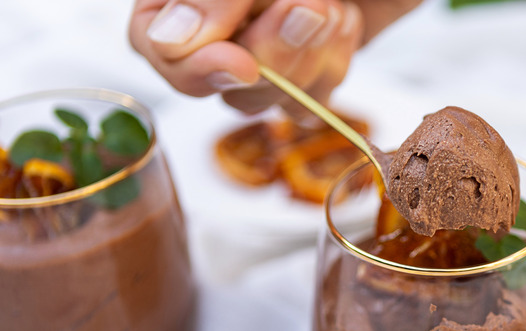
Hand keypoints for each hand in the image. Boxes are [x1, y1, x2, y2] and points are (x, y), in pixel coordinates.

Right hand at [128, 0, 420, 114]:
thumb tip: (168, 40)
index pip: (155, 43)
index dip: (196, 65)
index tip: (242, 63)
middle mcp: (221, 19)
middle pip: (211, 81)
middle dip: (270, 53)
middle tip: (312, 6)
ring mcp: (266, 44)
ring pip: (261, 99)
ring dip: (306, 57)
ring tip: (333, 5)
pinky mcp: (310, 63)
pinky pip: (307, 102)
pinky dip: (330, 67)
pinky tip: (345, 24)